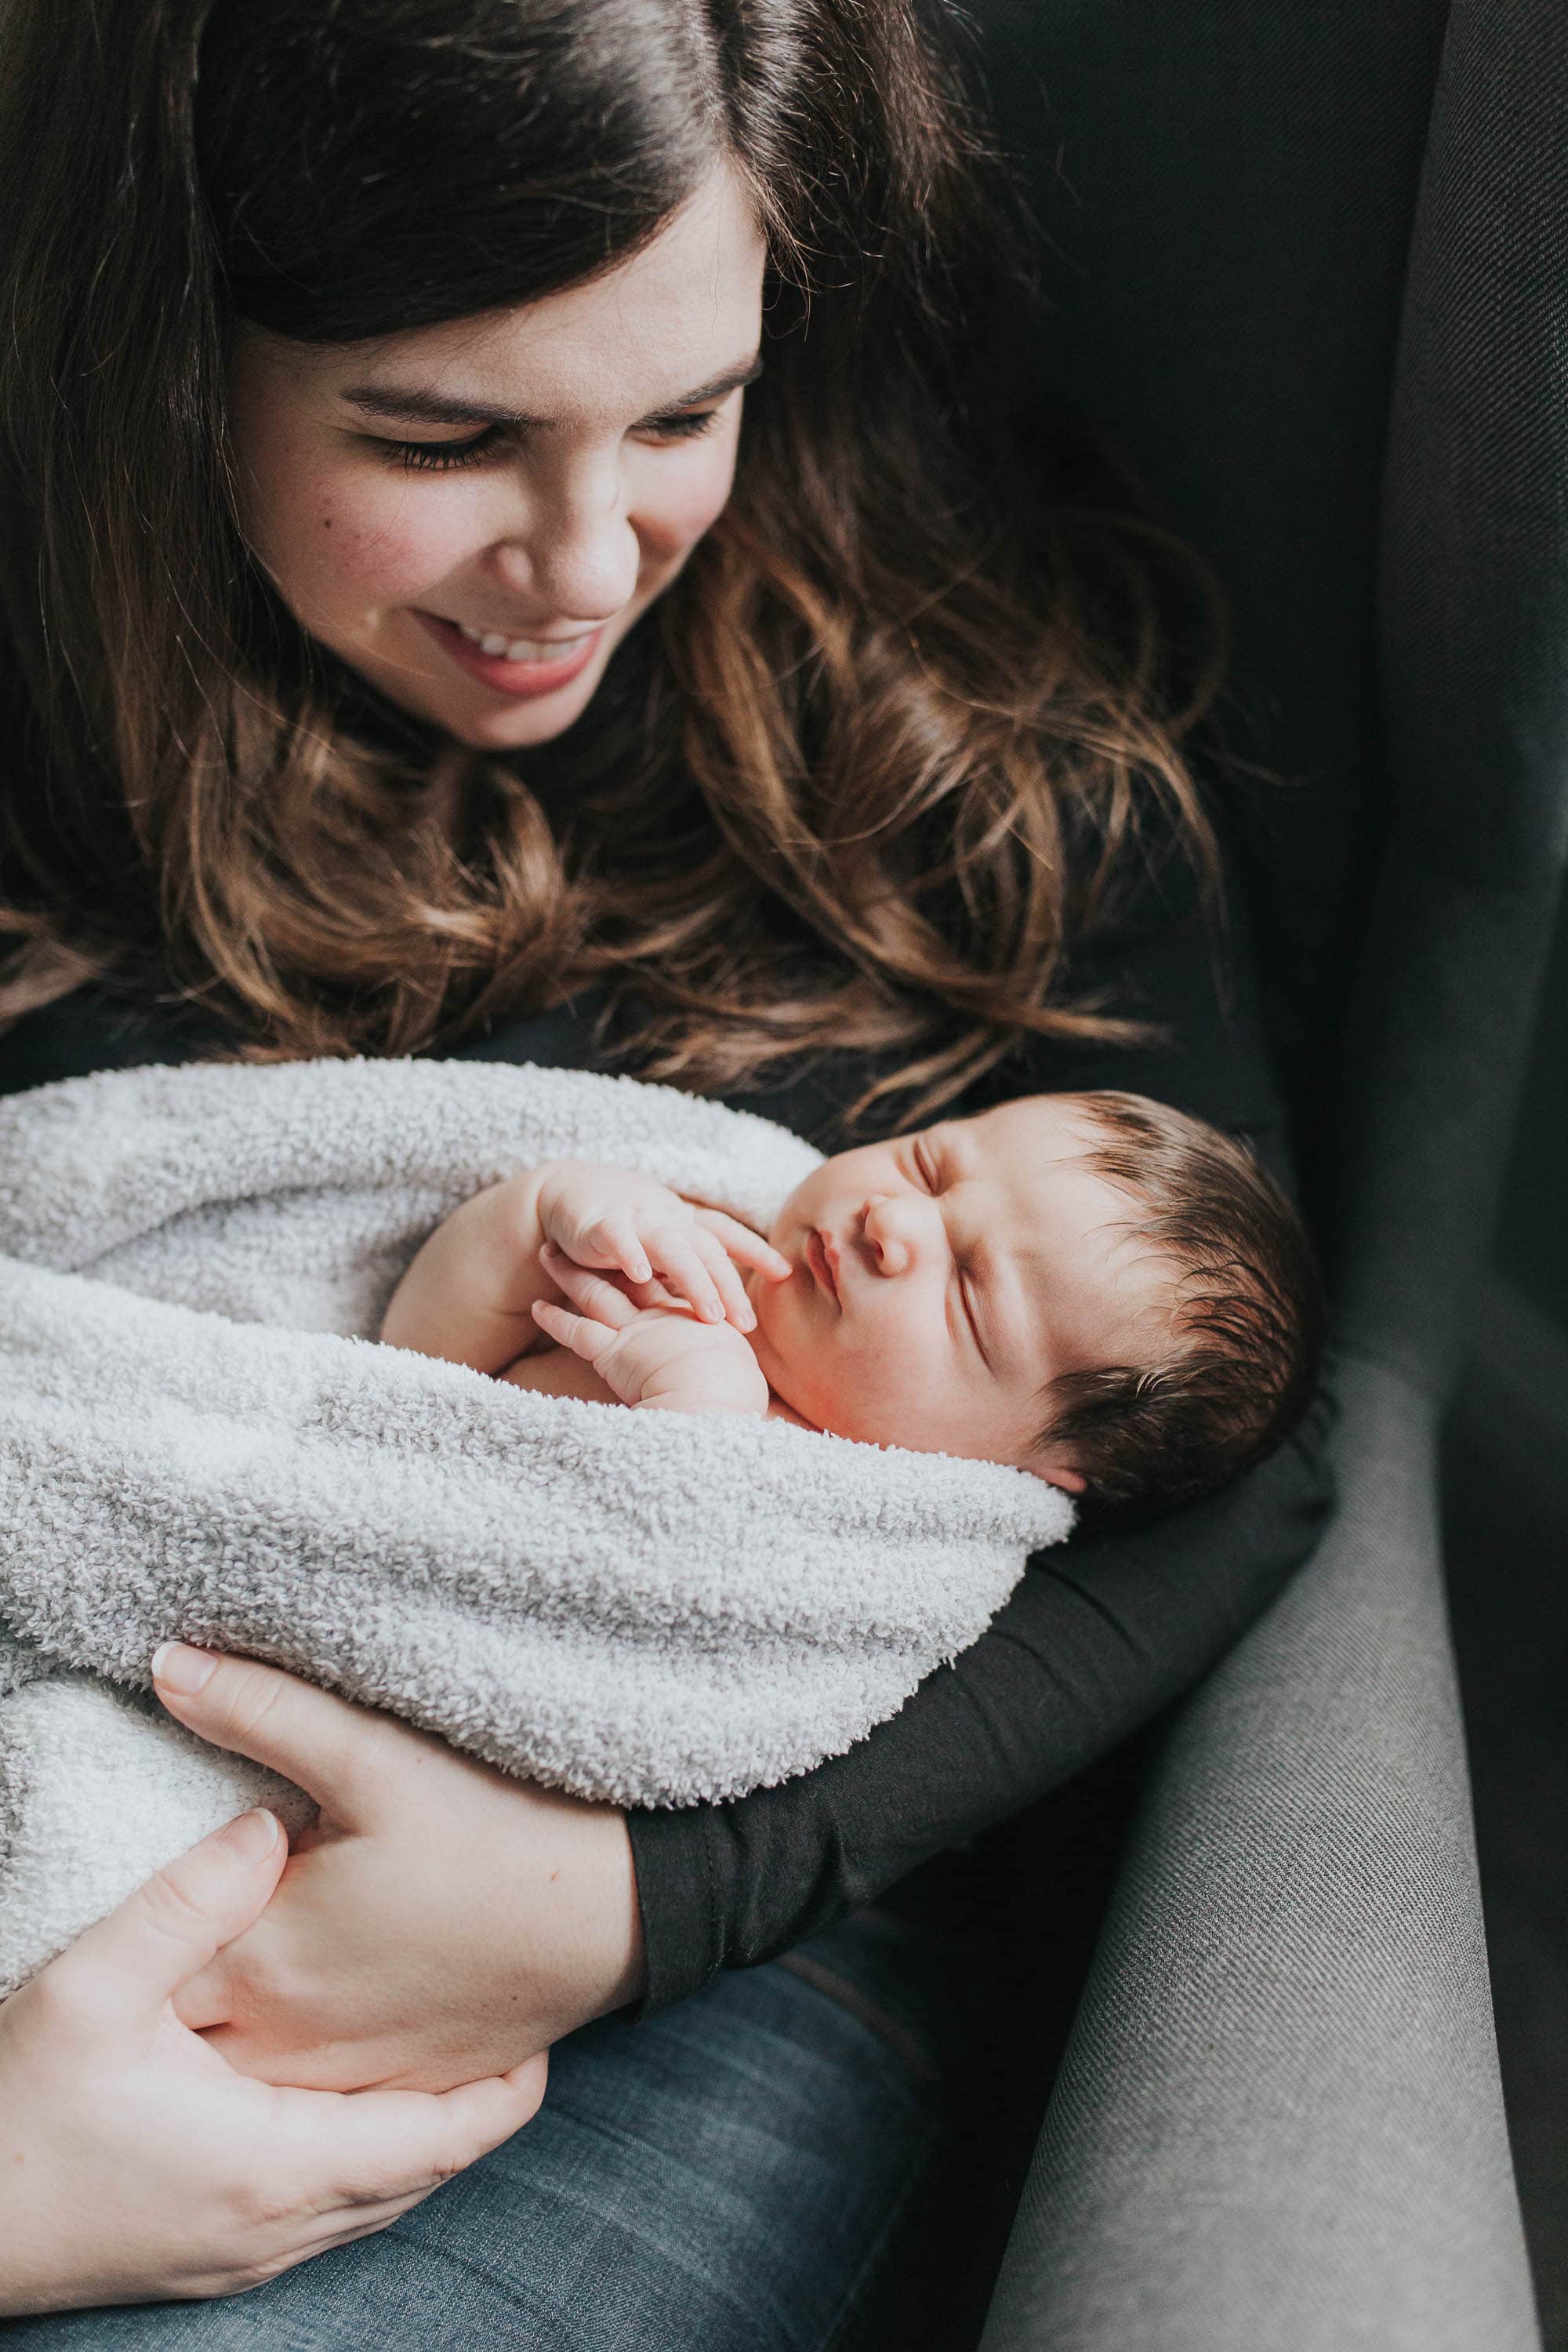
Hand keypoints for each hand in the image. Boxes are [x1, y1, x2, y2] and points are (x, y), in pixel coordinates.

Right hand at [0, 1808, 545, 2315]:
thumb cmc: (12, 2119)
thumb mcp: (90, 1991)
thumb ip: (189, 1903)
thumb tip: (267, 1824)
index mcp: (274, 2163)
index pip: (437, 2138)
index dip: (503, 2091)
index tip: (542, 2033)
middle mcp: (277, 2226)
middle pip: (420, 2174)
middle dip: (474, 2109)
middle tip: (511, 2034)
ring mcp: (244, 2255)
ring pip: (376, 2200)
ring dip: (421, 2138)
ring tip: (452, 2063)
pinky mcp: (209, 2261)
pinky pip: (327, 2213)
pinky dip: (366, 2164)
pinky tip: (351, 2113)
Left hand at [152, 1644, 644, 2092]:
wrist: (625, 1908)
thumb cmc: (500, 1829)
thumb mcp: (374, 1753)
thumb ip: (260, 1710)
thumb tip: (165, 1665)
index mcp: (265, 1960)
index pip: (148, 1960)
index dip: (143, 1919)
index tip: (155, 1878)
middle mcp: (292, 2040)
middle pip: (185, 2030)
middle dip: (171, 1981)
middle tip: (196, 1916)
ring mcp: (350, 2076)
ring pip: (245, 2075)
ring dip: (231, 2028)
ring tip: (250, 1962)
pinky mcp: (407, 2085)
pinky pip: (316, 2097)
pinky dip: (297, 2061)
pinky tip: (317, 2009)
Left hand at [533, 1244, 769, 1414]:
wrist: (717, 1399)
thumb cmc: (732, 1393)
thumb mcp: (736, 1373)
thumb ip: (726, 1364)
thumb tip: (742, 1384)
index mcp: (692, 1320)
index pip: (667, 1287)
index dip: (650, 1268)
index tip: (640, 1256)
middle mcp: (663, 1318)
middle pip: (628, 1278)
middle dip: (609, 1256)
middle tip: (590, 1238)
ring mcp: (637, 1331)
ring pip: (596, 1294)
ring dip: (571, 1274)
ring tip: (549, 1255)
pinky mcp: (614, 1353)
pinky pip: (577, 1332)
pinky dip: (556, 1320)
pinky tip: (537, 1308)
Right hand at [534, 1160, 789, 1328]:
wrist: (565, 1190)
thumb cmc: (620, 1224)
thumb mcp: (658, 1244)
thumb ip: (686, 1267)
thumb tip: (721, 1305)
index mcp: (683, 1223)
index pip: (725, 1235)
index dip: (755, 1251)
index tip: (784, 1273)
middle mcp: (667, 1218)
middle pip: (707, 1251)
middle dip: (729, 1287)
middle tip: (747, 1325)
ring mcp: (636, 1219)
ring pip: (673, 1248)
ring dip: (694, 1280)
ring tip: (711, 1314)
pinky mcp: (600, 1224)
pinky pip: (619, 1238)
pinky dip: (630, 1254)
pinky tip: (641, 1275)